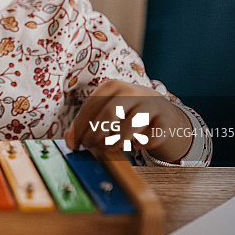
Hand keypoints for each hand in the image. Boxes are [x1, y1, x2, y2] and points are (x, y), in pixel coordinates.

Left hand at [64, 79, 192, 162]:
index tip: (74, 144)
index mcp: (112, 86)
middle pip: (109, 114)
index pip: (91, 106)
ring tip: (108, 148)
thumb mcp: (105, 110)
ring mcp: (150, 104)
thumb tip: (70, 141)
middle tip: (90, 147)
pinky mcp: (165, 120)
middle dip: (95, 134)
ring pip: (129, 126)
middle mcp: (131, 92)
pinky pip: (151, 136)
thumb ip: (86, 122)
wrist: (161, 111)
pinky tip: (136, 145)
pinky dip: (142, 144)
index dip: (80, 127)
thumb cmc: (126, 111)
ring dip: (115, 142)